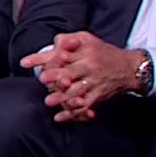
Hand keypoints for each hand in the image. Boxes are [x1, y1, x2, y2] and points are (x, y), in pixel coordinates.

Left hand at [21, 31, 138, 122]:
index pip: (60, 54)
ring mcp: (94, 83)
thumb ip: (68, 40)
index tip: (26, 62)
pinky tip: (59, 117)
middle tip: (43, 79)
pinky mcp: (98, 97)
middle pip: (70, 73)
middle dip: (56, 76)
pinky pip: (85, 107)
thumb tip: (53, 42)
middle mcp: (89, 67)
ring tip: (49, 101)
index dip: (43, 58)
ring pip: (77, 92)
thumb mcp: (87, 39)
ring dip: (62, 98)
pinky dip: (73, 114)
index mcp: (84, 52)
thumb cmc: (103, 52)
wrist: (129, 68)